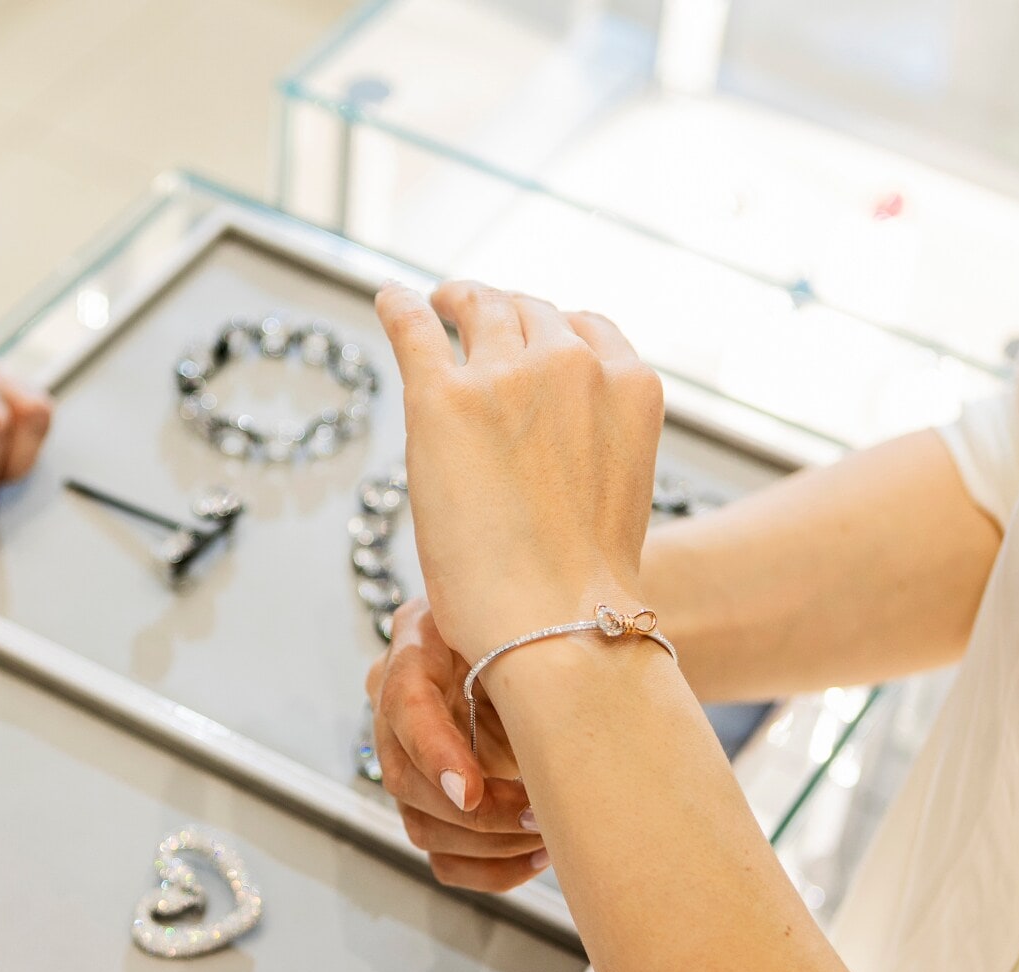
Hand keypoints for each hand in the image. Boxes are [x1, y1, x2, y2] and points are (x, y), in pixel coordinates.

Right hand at [365, 599, 547, 891]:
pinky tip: (537, 856)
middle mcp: (397, 707)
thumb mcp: (532, 625)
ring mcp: (407, 759)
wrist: (536, 640)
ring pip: (422, 827)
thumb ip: (531, 661)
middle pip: (406, 780)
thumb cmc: (536, 626)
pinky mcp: (428, 803)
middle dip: (477, 814)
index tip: (473, 792)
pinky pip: (443, 859)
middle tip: (538, 817)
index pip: (405, 706)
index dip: (435, 753)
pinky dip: (492, 869)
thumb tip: (559, 729)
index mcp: (416, 647)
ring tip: (548, 836)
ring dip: (489, 846)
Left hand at [373, 281, 663, 662]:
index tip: (527, 336)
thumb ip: (589, 445)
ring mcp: (506, 375)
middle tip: (472, 316)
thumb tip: (545, 452)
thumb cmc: (581, 588)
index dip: (550, 328)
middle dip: (501, 312)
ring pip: (478, 309)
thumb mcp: (616, 491)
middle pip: (528, 312)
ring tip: (437, 306)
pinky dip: (400, 307)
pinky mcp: (442, 398)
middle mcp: (573, 364)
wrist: (555, 622)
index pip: (586, 328)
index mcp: (629, 386)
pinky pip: (414, 327)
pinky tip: (390, 301)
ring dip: (457, 303)